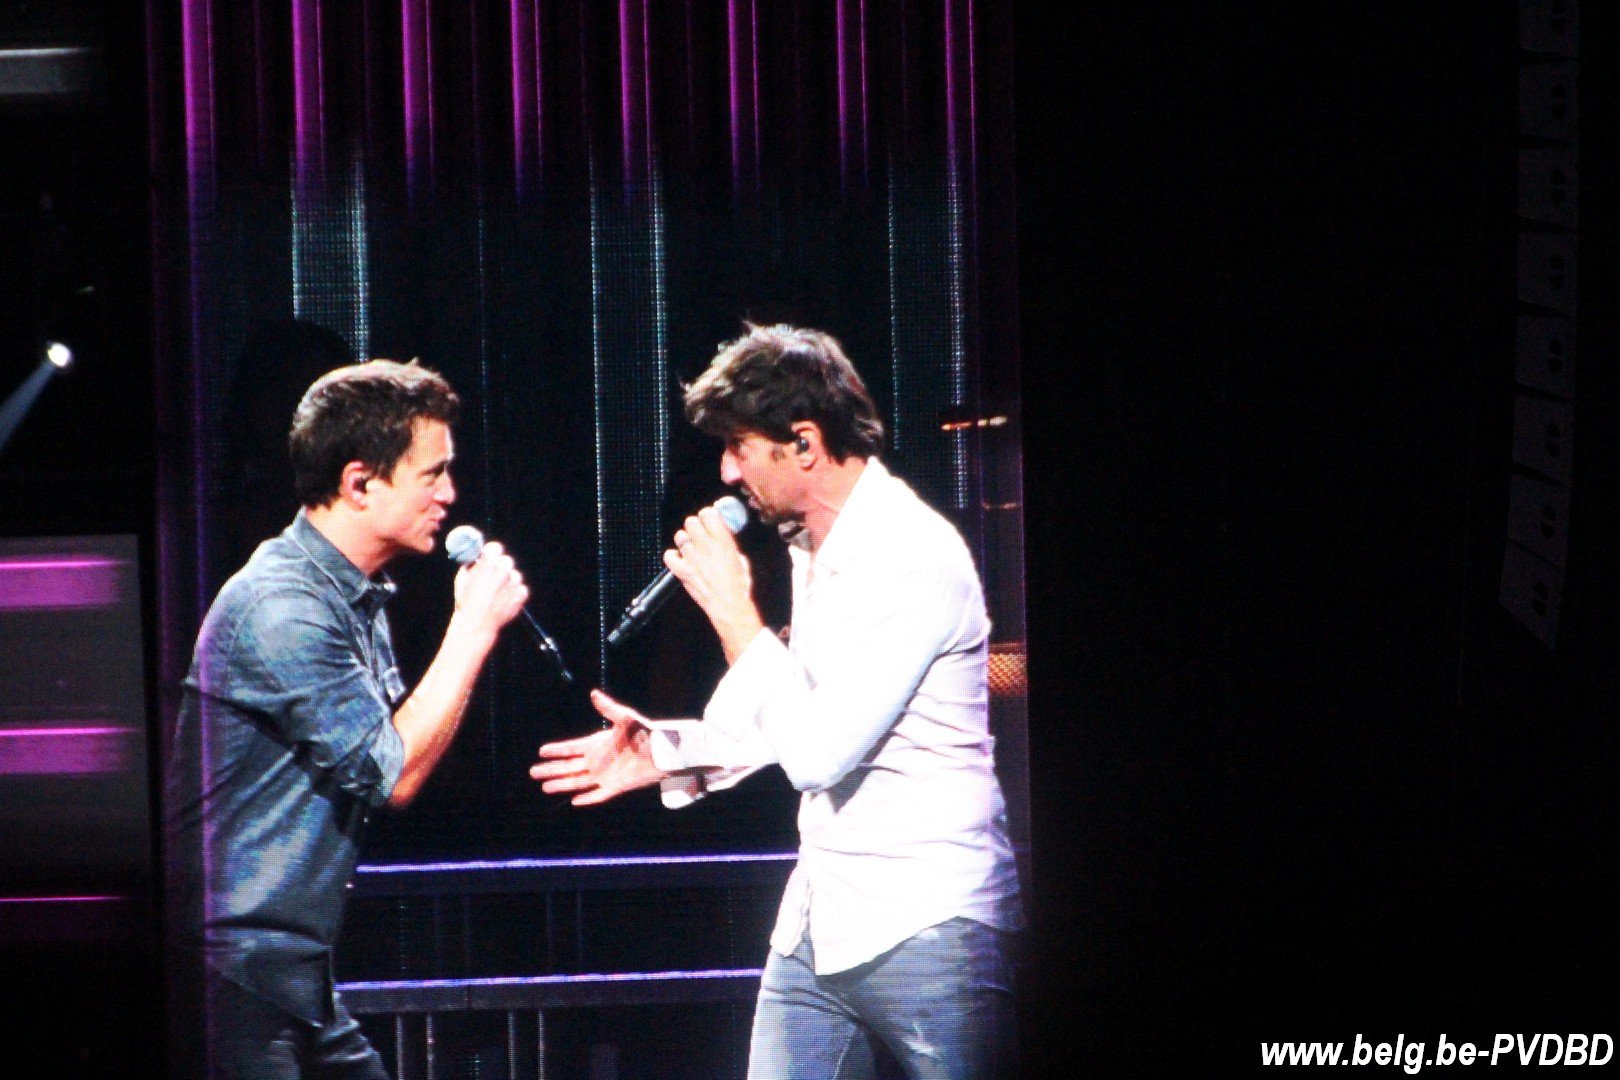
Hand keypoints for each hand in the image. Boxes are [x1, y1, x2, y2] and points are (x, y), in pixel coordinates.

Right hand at [453, 541, 528, 638]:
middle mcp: (502, 572)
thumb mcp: (461, 580)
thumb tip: (474, 559)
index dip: (492, 552)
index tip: (490, 556)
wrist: (476, 624)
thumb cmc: (466, 603)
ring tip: (498, 592)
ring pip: (515, 575)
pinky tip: (505, 599)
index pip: (496, 548)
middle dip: (500, 566)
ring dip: (508, 580)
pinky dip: (515, 592)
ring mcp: (513, 584)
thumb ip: (470, 566)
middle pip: (507, 560)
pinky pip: (521, 588)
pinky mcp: (521, 595)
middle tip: (494, 575)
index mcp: (487, 566)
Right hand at [529, 689, 665, 804]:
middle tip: (533, 772)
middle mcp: (598, 760)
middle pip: (568, 766)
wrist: (665, 752)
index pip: (571, 748)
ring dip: (562, 784)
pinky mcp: (616, 786)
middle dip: (551, 769)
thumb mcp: (626, 718)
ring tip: (545, 786)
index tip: (541, 751)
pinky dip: (587, 799)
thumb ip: (609, 707)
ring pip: (577, 781)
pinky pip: (598, 795)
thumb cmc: (647, 732)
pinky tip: (574, 801)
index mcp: (597, 743)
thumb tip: (593, 693)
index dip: (557, 750)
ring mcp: (605, 775)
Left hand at [666, 507, 763, 660]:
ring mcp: (691, 558)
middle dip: (695, 525)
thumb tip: (724, 538)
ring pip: (679, 536)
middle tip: (699, 532)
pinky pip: (669, 555)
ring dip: (685, 539)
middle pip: (690, 522)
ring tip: (691, 546)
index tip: (709, 518)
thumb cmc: (738, 586)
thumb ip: (729, 545)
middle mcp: (705, 546)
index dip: (707, 515)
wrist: (729, 606)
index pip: (708, 514)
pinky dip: (672, 555)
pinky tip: (680, 558)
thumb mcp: (740, 559)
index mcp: (722, 541)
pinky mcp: (682, 571)